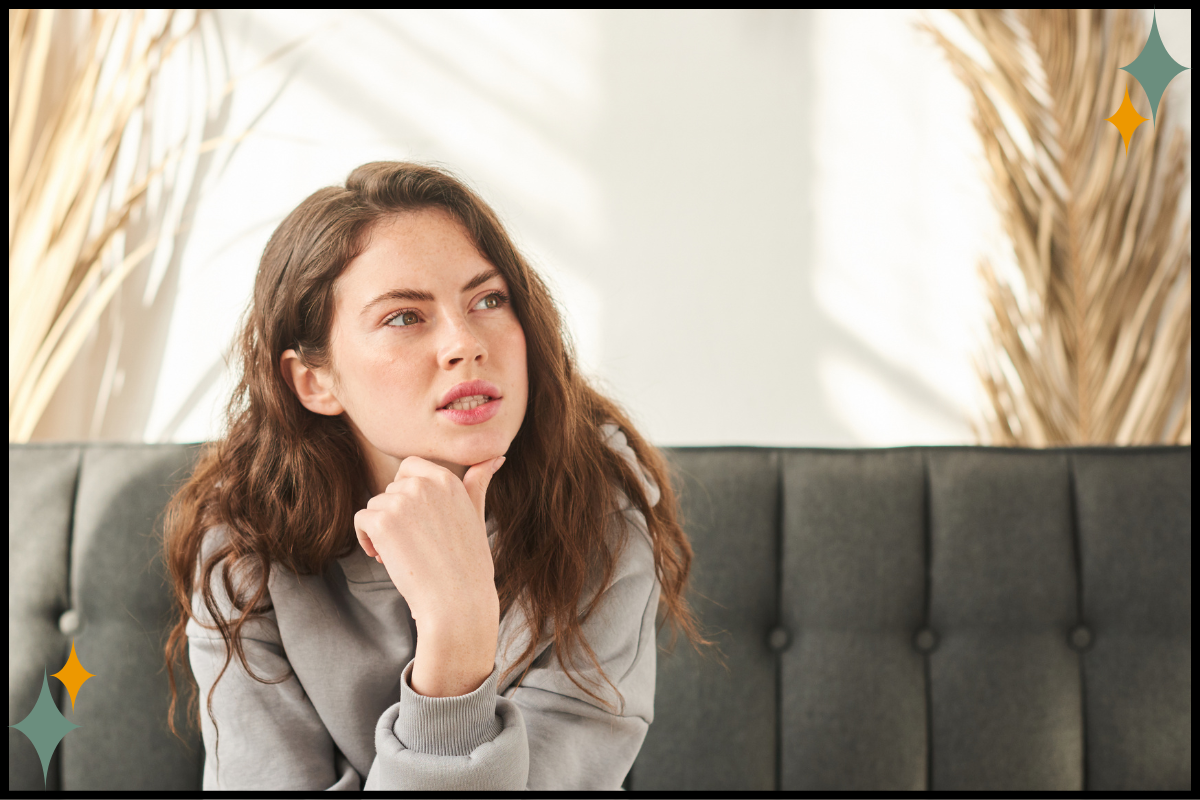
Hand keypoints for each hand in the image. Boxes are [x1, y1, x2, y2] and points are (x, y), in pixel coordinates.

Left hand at [353, 454, 504, 628]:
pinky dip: (366, 539)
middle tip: (412, 543)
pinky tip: (383, 557)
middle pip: (391, 489)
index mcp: (448, 480)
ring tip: (401, 554)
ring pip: (375, 505)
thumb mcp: (477, 516)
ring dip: (381, 529)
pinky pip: (361, 520)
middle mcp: (425, 484)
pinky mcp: (383, 522)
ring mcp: (402, 501)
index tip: (415, 519)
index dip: (405, 492)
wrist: (457, 601)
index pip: (410, 466)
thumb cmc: (469, 564)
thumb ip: (478, 484)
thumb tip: (496, 457)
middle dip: (395, 514)